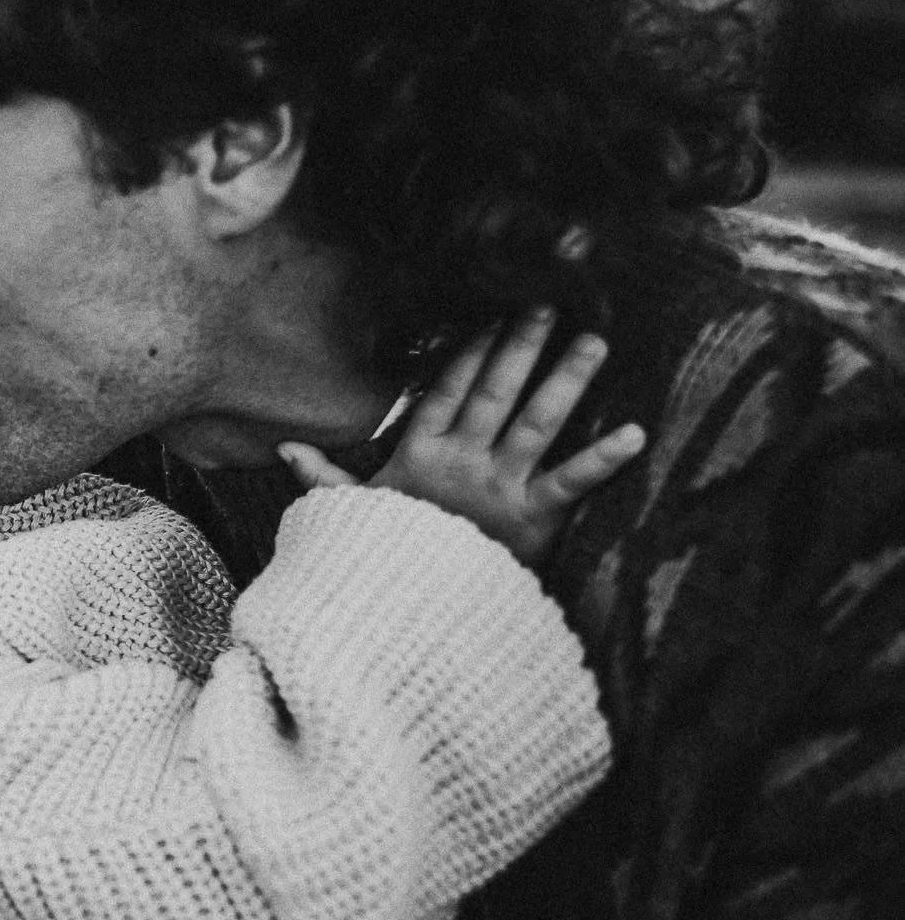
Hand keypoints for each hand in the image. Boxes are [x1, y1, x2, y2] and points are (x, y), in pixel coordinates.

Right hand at [279, 308, 645, 565]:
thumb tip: (283, 447)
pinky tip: (636, 432)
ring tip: (596, 341)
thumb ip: (322, 476)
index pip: (446, 389)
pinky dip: (605, 459)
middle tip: (548, 303)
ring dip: (568, 379)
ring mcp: (499, 486)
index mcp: (419, 455)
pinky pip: (572, 482)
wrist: (404, 616)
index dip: (469, 349)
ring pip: (538, 421)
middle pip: (495, 391)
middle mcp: (461, 461)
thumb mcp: (348, 515)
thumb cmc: (381, 561)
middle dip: (521, 345)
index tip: (491, 312)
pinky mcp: (532, 518)